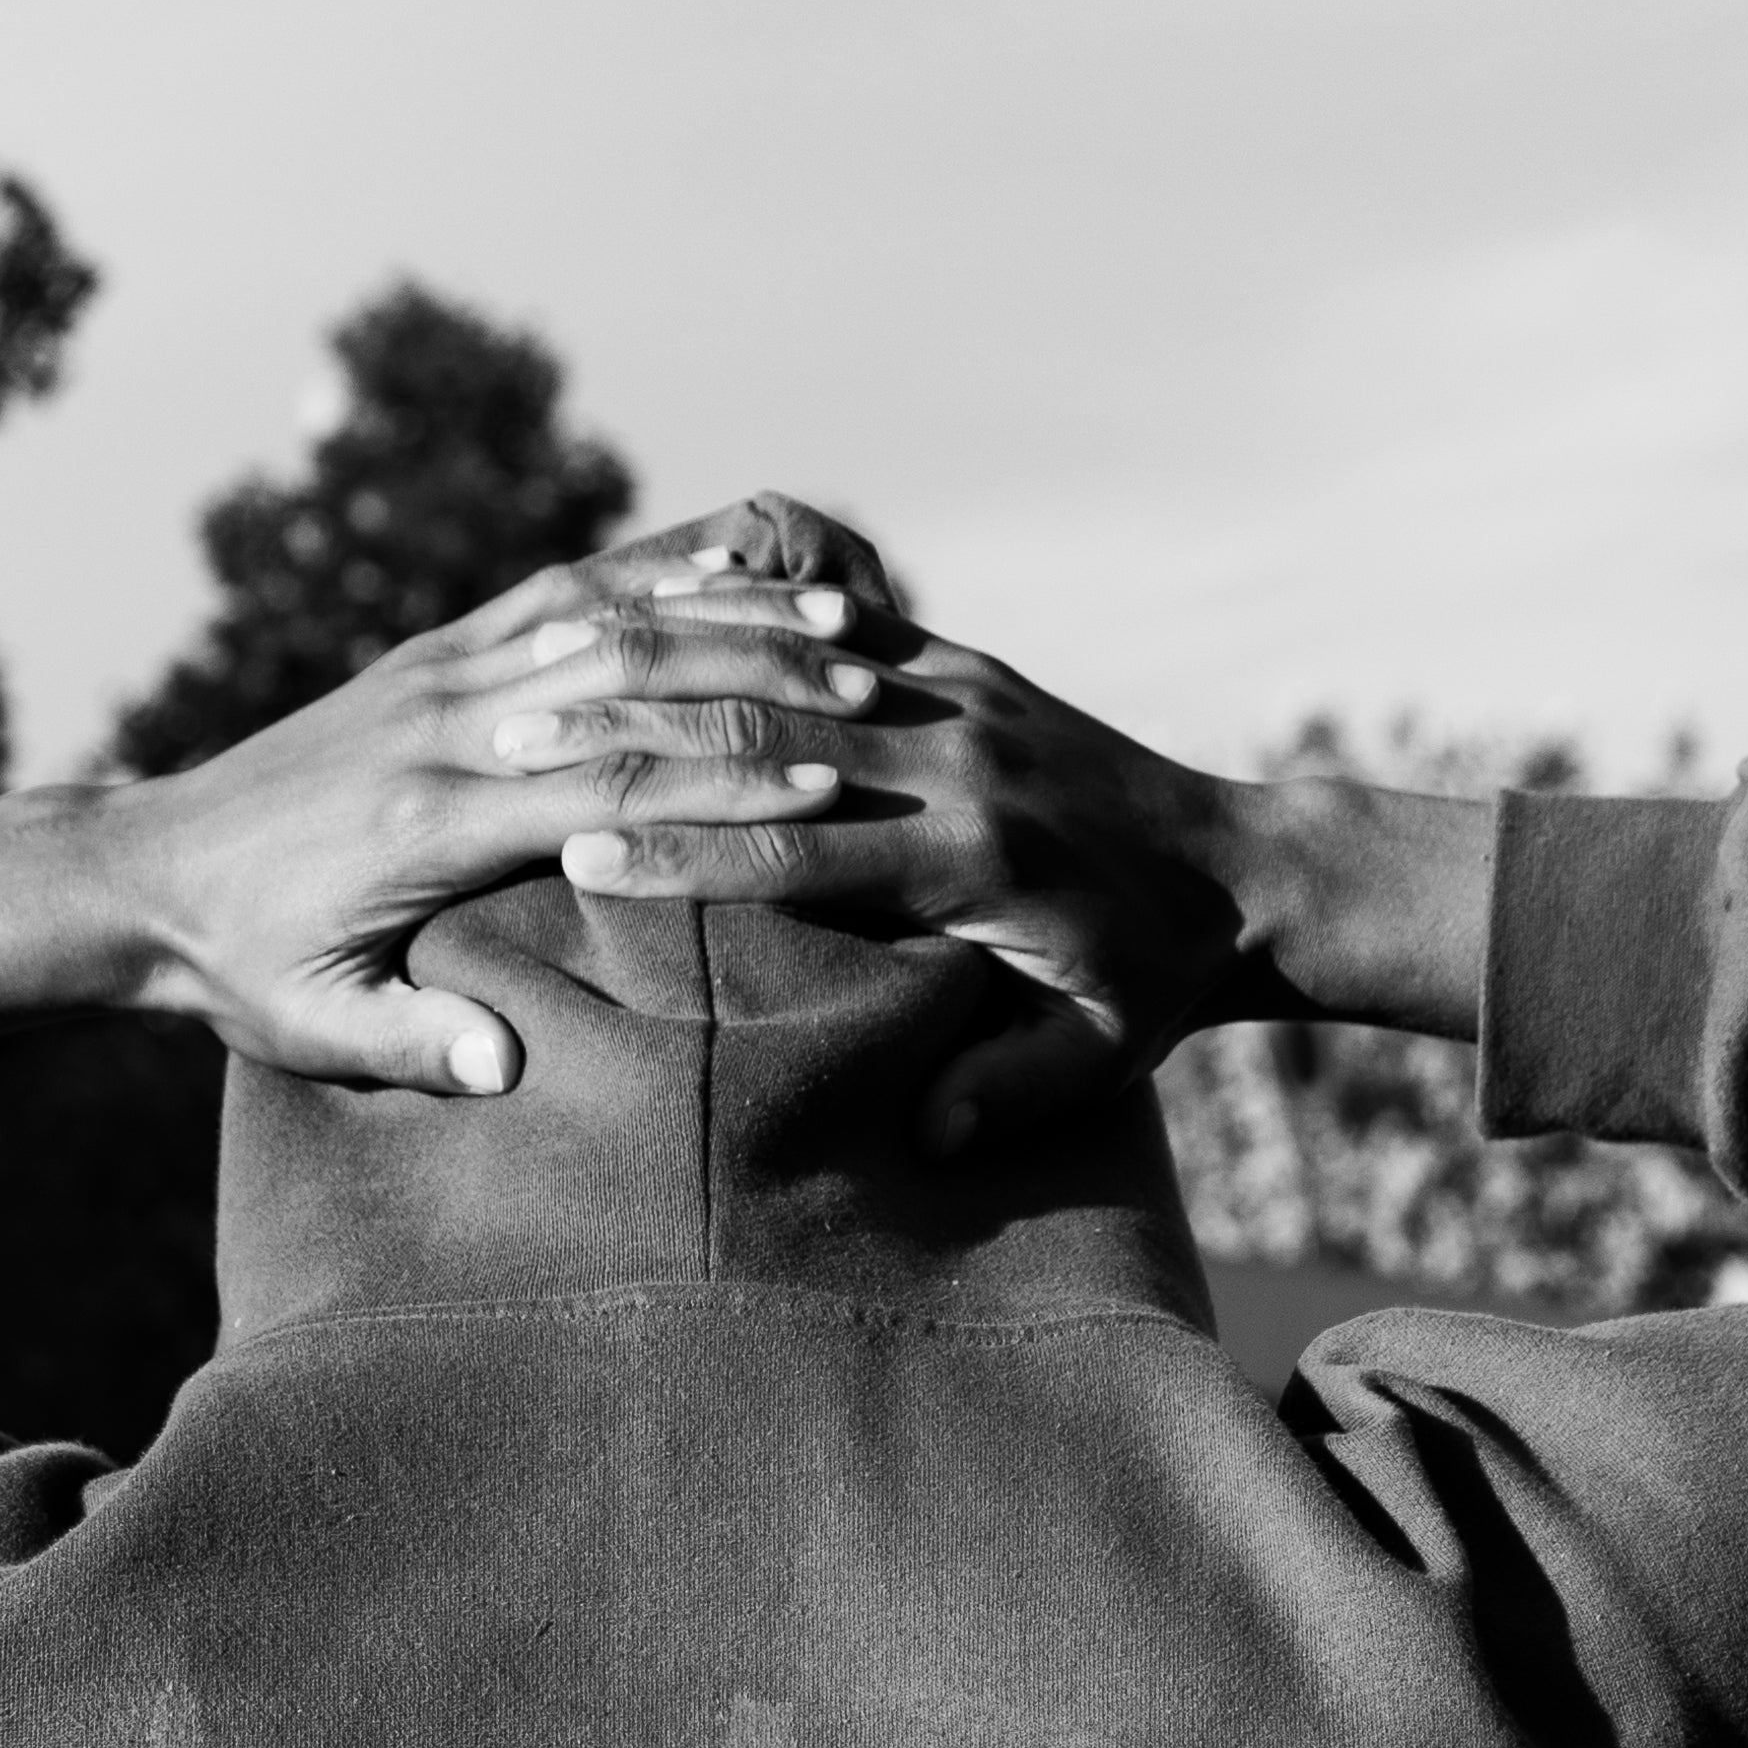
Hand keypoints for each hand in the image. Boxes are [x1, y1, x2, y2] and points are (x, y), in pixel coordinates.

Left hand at [0, 505, 888, 1095]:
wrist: (147, 872)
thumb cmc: (238, 969)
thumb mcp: (311, 1029)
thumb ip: (413, 1044)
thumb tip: (509, 1065)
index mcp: (426, 821)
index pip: (605, 788)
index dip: (724, 786)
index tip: (833, 790)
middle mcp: (440, 724)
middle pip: (627, 680)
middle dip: (759, 679)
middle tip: (880, 681)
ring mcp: (435, 672)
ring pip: (602, 612)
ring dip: (725, 607)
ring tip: (843, 608)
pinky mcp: (430, 650)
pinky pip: (558, 589)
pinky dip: (655, 568)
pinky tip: (742, 559)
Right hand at [550, 600, 1495, 1147]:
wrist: (1235, 871)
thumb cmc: (1150, 982)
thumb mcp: (1100, 1054)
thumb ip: (1013, 1091)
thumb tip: (927, 1135)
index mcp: (972, 859)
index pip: (795, 848)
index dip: (683, 850)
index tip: (574, 852)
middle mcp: (958, 759)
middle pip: (762, 733)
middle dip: (631, 738)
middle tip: (512, 741)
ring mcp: (960, 694)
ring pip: (782, 662)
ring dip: (659, 664)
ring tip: (547, 673)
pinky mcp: (962, 663)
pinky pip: (830, 624)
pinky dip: (736, 616)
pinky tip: (645, 612)